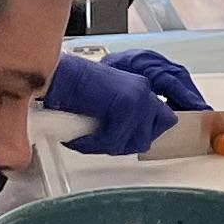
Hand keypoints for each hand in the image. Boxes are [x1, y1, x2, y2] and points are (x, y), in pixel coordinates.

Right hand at [50, 50, 205, 153]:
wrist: (58, 77)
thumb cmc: (74, 92)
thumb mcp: (107, 109)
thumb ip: (124, 122)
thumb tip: (128, 143)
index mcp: (142, 90)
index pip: (165, 121)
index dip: (145, 135)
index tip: (128, 142)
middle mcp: (145, 90)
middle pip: (151, 136)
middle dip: (126, 145)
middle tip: (102, 142)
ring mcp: (138, 97)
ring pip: (135, 141)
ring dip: (109, 146)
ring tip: (89, 139)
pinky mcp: (126, 104)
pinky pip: (115, 140)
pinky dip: (94, 144)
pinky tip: (81, 137)